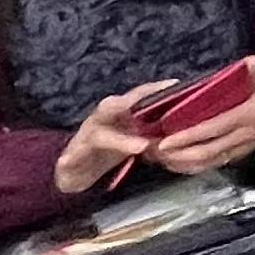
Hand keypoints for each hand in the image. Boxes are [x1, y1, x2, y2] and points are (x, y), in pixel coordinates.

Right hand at [53, 84, 182, 196]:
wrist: (74, 170)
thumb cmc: (109, 150)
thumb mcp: (135, 140)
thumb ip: (155, 133)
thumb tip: (186, 128)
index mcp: (117, 114)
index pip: (136, 97)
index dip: (154, 90)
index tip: (176, 85)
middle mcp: (100, 121)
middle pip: (110, 106)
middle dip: (128, 103)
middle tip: (149, 105)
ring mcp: (84, 138)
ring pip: (99, 134)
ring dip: (120, 141)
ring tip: (141, 147)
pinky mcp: (70, 157)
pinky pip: (69, 158)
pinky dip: (69, 159)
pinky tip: (67, 162)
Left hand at [150, 60, 254, 173]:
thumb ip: (254, 69)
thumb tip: (244, 64)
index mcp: (251, 114)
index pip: (215, 128)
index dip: (189, 136)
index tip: (165, 141)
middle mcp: (245, 135)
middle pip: (208, 152)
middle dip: (178, 155)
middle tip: (152, 152)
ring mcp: (244, 147)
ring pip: (210, 162)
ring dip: (183, 164)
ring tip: (158, 160)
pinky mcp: (242, 153)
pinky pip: (216, 164)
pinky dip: (194, 166)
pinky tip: (176, 164)